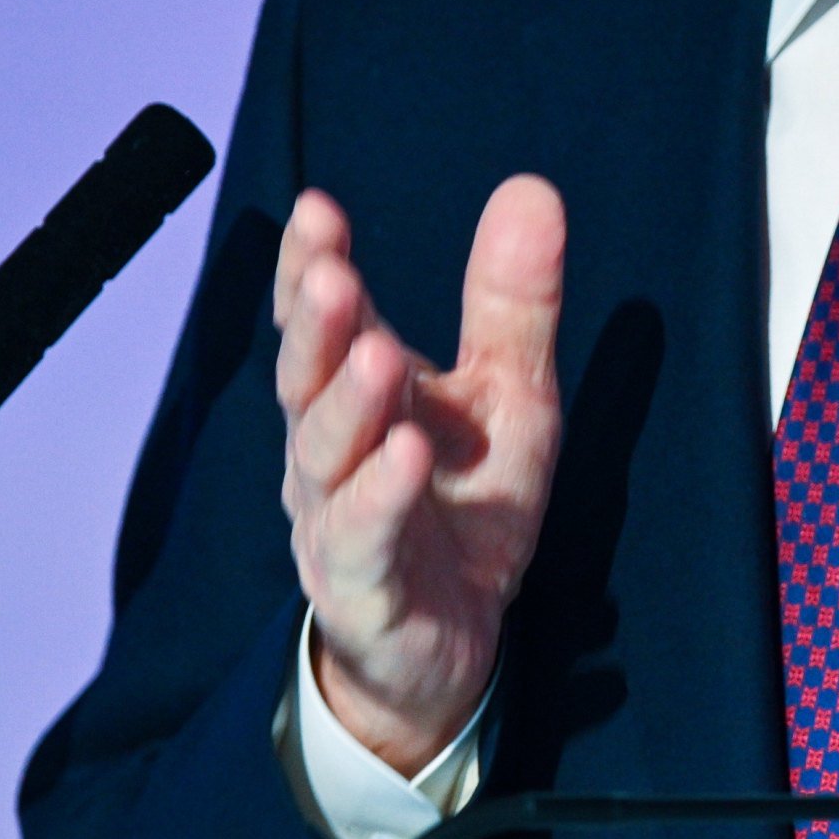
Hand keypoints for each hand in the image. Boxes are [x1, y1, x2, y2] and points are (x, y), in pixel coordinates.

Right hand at [274, 176, 566, 776]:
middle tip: (331, 274)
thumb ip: (512, 304)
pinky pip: (363, 541)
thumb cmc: (464, 511)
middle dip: (316, 326)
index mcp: (358, 395)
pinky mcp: (367, 591)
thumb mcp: (507, 398)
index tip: (317, 213)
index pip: (318, 322)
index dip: (308, 268)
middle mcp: (330, 453)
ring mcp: (338, 522)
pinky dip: (380, 498)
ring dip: (348, 405)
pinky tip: (404, 458)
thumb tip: (532, 188)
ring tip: (378, 355)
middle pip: (307, 381)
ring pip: (326, 459)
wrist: (450, 649)